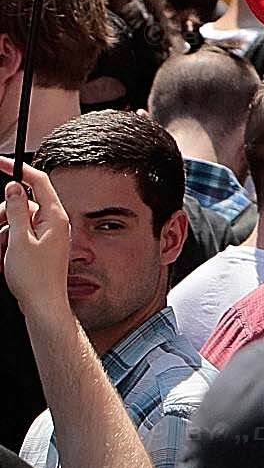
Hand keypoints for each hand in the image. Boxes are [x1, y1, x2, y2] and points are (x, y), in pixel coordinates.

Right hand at [0, 163, 74, 318]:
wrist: (42, 304)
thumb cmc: (35, 277)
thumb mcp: (19, 240)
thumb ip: (17, 210)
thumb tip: (15, 186)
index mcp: (54, 216)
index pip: (38, 181)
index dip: (19, 169)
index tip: (2, 163)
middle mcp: (54, 223)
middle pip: (23, 204)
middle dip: (5, 215)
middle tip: (0, 235)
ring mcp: (47, 236)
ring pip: (17, 222)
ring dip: (3, 234)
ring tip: (3, 254)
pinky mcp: (39, 248)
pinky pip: (18, 237)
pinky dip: (7, 245)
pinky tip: (4, 260)